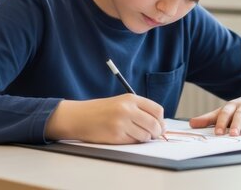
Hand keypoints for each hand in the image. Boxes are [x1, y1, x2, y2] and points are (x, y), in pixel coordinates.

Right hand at [45, 94, 165, 143]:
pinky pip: (133, 142)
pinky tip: (124, 137)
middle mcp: (127, 109)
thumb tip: (160, 125)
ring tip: (134, 134)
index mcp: (131, 98)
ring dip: (143, 138)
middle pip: (154, 124)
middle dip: (156, 132)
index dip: (161, 120)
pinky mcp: (116, 135)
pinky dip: (132, 142)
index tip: (159, 125)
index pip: (157, 110)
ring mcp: (122, 123)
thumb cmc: (100, 110)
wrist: (79, 117)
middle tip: (152, 135)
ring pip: (145, 136)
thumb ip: (139, 110)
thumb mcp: (121, 102)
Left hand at [189, 90, 240, 135]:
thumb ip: (208, 119)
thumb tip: (191, 124)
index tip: (218, 132)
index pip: (225, 112)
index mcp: (232, 105)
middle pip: (240, 113)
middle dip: (236, 123)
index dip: (221, 122)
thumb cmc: (238, 109)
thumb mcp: (223, 111)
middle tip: (233, 133)